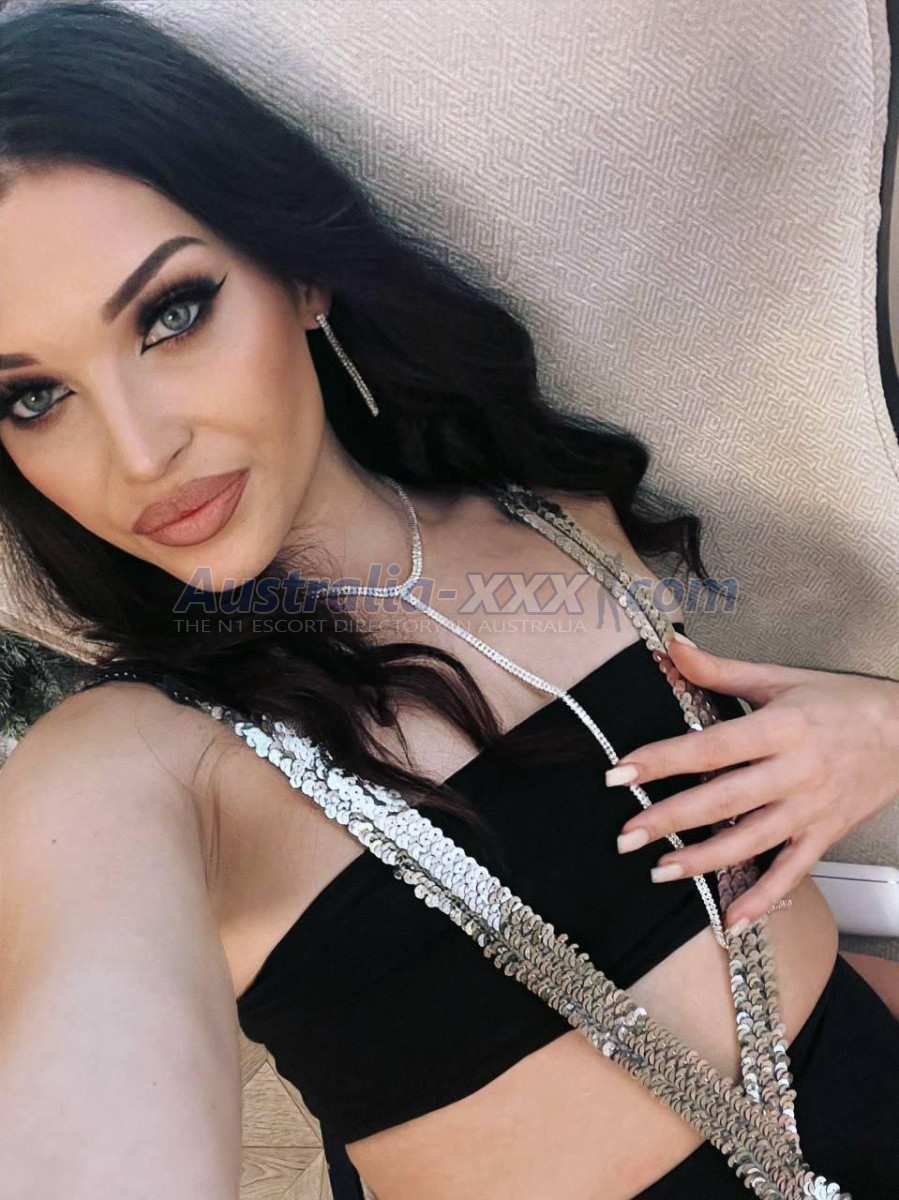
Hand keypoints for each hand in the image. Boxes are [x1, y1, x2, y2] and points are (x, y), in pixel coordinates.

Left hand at [609, 635, 898, 933]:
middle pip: (724, 799)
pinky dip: (761, 899)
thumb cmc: (840, 702)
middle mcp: (795, 771)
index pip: (712, 746)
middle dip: (670, 818)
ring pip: (751, 841)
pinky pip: (791, 873)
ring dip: (703, 861)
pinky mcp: (825, 835)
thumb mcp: (780, 679)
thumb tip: (670, 647)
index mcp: (781, 727)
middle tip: (626, 834)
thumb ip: (720, 671)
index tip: (622, 771)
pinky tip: (730, 919)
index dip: (664, 759)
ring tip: (658, 871)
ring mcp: (811, 808)